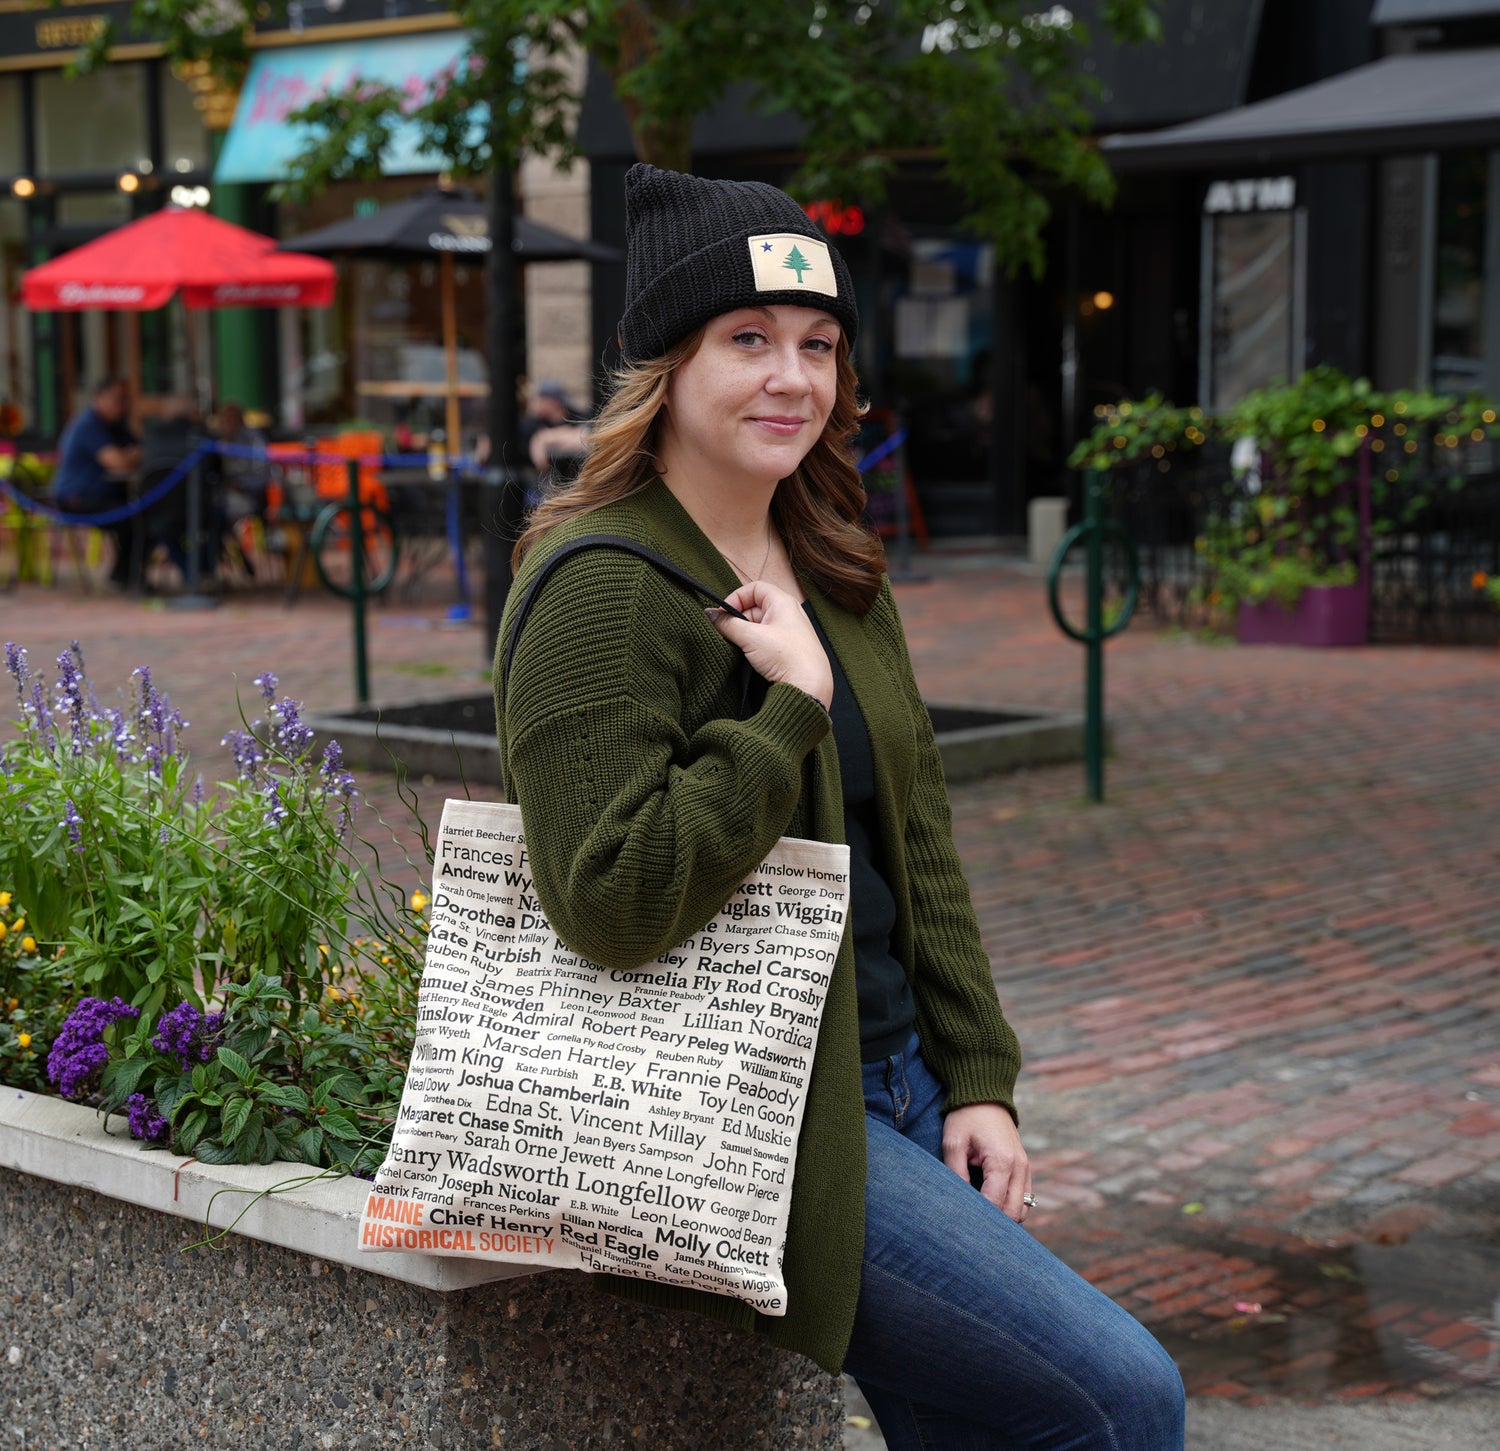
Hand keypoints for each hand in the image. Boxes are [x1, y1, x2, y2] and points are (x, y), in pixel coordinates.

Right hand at [710, 580, 832, 709]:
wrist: (809, 687)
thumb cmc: (787, 657)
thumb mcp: (751, 638)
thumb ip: (728, 624)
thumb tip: (711, 615)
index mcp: (784, 602)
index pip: (755, 588)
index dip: (736, 598)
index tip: (723, 614)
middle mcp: (789, 614)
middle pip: (756, 607)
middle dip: (738, 619)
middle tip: (726, 633)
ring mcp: (790, 633)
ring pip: (760, 626)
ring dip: (745, 634)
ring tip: (737, 646)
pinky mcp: (789, 650)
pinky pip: (767, 640)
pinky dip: (754, 645)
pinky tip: (748, 656)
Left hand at [942, 1103, 1032, 1221]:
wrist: (984, 1095)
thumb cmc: (966, 1118)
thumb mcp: (953, 1143)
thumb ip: (956, 1174)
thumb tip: (959, 1204)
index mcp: (1003, 1162)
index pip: (995, 1205)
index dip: (980, 1218)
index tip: (963, 1224)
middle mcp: (1020, 1167)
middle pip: (1013, 1213)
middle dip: (994, 1222)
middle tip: (971, 1225)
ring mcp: (1025, 1168)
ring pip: (1022, 1210)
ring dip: (1004, 1216)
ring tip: (981, 1214)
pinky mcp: (1024, 1168)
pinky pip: (1024, 1199)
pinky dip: (1010, 1206)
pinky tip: (990, 1203)